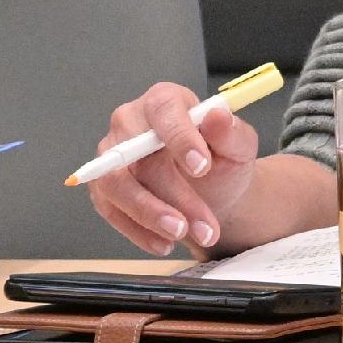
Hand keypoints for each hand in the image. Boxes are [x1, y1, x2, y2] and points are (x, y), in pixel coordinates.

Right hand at [86, 82, 258, 255]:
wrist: (211, 189)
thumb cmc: (221, 159)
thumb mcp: (239, 146)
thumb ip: (232, 133)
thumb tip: (218, 117)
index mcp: (165, 100)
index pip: (165, 112)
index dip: (180, 138)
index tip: (202, 168)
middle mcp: (130, 122)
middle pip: (139, 156)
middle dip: (172, 194)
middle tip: (201, 222)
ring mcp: (111, 155)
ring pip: (117, 185)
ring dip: (150, 215)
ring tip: (182, 234)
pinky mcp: (102, 187)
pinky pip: (111, 209)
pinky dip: (137, 230)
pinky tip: (163, 243)